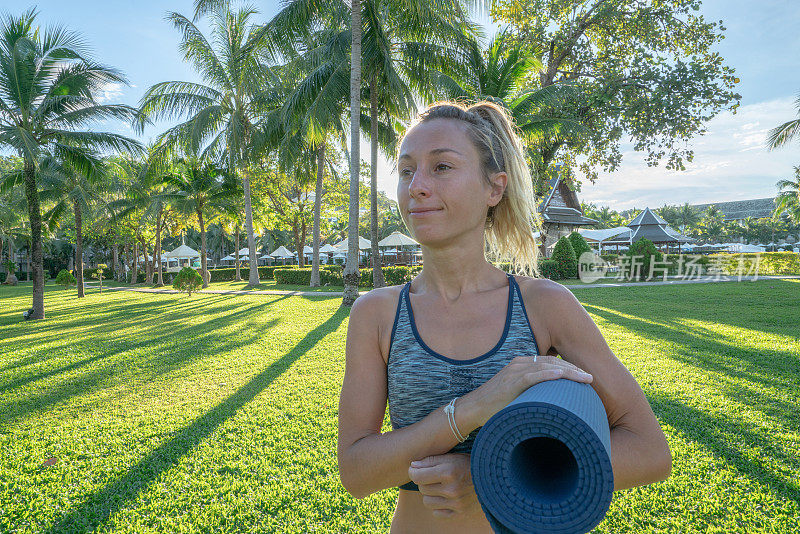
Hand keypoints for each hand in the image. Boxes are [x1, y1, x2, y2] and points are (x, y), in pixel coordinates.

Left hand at [407, 453, 479, 517]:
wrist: (493, 479)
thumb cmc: (470, 465)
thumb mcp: (452, 457)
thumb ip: (431, 460)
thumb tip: (412, 465)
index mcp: (448, 472)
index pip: (417, 476)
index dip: (413, 472)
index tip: (415, 469)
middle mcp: (452, 489)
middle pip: (422, 488)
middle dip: (425, 482)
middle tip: (434, 477)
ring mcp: (456, 504)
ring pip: (427, 502)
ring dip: (430, 495)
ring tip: (441, 487)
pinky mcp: (460, 514)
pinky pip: (437, 513)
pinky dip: (438, 506)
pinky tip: (446, 498)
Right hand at [460, 355, 592, 428]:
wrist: (474, 408)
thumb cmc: (496, 405)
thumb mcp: (517, 394)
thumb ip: (532, 392)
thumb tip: (552, 403)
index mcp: (522, 365)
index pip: (550, 362)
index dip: (569, 367)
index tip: (584, 376)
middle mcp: (519, 364)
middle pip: (552, 362)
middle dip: (574, 369)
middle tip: (591, 378)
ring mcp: (514, 371)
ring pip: (547, 367)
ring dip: (569, 372)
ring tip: (585, 379)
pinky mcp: (510, 381)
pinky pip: (533, 375)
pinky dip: (549, 375)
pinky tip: (563, 376)